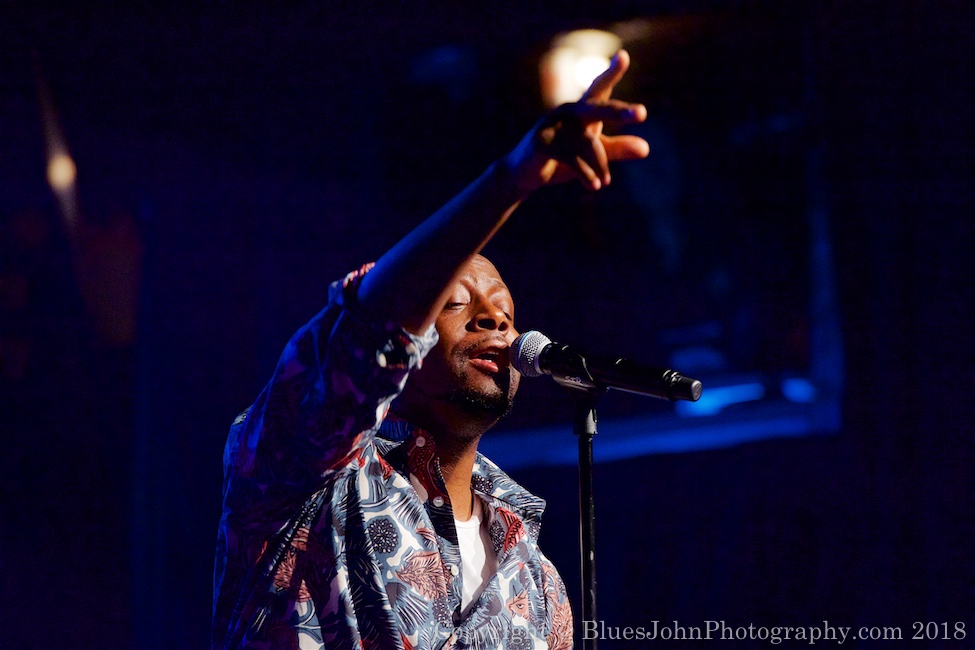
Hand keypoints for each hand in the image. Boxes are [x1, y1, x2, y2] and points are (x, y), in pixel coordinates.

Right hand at [503, 49, 648, 193]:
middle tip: (641, 113)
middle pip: (596, 109)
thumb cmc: (560, 159)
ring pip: (588, 143)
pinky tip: (595, 186)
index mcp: (581, 110)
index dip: (612, 72)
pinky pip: (572, 158)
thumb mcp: (591, 155)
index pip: (599, 88)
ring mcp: (552, 125)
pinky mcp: (541, 142)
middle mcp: (567, 112)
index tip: (624, 56)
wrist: (523, 174)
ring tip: (606, 182)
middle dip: (618, 112)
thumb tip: (646, 149)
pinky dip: (586, 174)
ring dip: (601, 165)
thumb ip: (616, 150)